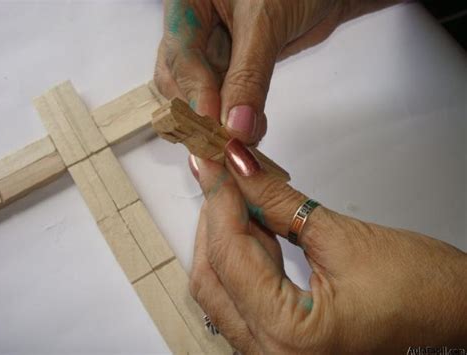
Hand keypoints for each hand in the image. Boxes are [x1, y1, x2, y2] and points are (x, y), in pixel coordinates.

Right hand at [155, 0, 398, 144]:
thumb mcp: (266, 23)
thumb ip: (248, 75)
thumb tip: (237, 128)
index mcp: (188, 5)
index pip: (181, 57)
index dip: (196, 96)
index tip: (216, 129)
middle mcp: (193, 30)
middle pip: (180, 84)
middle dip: (200, 119)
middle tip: (220, 153)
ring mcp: (212, 52)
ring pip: (201, 98)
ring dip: (218, 127)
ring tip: (240, 149)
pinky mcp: (232, 68)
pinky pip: (225, 101)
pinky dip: (236, 121)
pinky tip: (250, 134)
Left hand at [188, 141, 466, 352]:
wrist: (454, 314)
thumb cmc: (423, 290)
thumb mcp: (343, 237)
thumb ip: (279, 201)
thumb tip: (241, 167)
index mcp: (290, 337)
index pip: (230, 256)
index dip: (220, 199)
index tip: (214, 159)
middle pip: (213, 276)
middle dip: (215, 217)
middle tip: (220, 170)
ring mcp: (272, 352)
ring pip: (220, 286)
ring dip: (224, 235)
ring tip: (236, 191)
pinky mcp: (279, 339)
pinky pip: (239, 294)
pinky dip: (239, 255)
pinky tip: (249, 221)